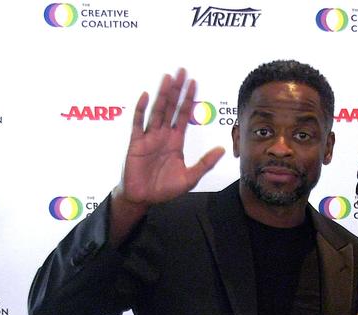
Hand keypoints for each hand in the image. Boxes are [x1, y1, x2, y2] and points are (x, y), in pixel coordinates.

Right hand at [116, 68, 225, 208]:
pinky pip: (138, 123)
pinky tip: (146, 96)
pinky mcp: (136, 143)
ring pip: (157, 111)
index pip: (183, 115)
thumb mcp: (189, 178)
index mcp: (175, 141)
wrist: (143, 199)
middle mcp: (163, 135)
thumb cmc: (164, 189)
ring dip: (162, 95)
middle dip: (177, 90)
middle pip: (171, 107)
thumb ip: (205, 163)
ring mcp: (149, 137)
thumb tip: (221, 150)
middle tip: (181, 71)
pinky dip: (141, 110)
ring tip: (167, 78)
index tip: (194, 82)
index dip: (189, 99)